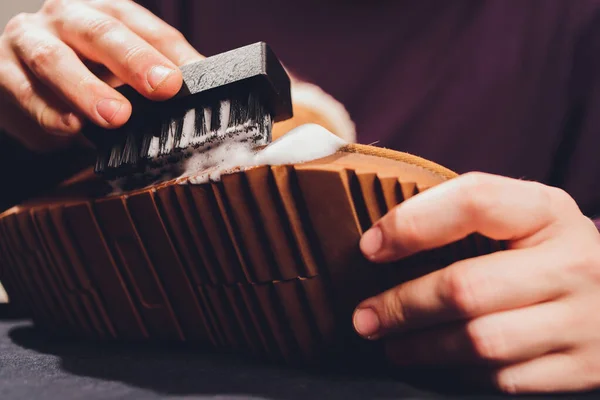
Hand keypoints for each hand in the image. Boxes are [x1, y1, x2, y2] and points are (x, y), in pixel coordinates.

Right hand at [0, 0, 202, 151]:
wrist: (18, 74)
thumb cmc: (82, 67)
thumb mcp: (119, 64)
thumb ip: (156, 70)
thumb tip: (204, 87)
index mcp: (102, 11)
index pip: (141, 24)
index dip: (168, 51)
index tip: (193, 77)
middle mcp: (66, 16)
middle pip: (101, 32)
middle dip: (134, 60)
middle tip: (163, 87)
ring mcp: (29, 40)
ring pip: (55, 60)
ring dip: (87, 90)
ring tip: (116, 116)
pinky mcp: (2, 70)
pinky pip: (23, 90)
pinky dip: (47, 112)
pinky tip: (70, 128)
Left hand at [354, 172, 599, 393]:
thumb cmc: (547, 253)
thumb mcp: (523, 219)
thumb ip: (467, 218)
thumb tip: (383, 239)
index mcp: (548, 211)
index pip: (473, 201)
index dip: (411, 224)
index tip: (369, 247)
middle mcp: (572, 263)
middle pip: (466, 287)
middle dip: (402, 306)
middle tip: (364, 316)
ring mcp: (580, 321)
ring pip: (479, 341)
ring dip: (420, 347)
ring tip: (389, 343)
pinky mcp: (580, 369)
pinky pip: (502, 379)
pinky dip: (456, 373)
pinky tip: (434, 363)